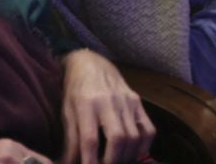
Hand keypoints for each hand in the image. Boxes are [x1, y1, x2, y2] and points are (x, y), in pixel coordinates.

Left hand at [59, 49, 153, 163]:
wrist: (90, 62)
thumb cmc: (75, 90)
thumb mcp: (67, 112)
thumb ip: (70, 140)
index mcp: (85, 103)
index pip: (90, 138)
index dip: (90, 161)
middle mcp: (108, 101)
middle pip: (117, 138)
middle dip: (112, 161)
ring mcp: (126, 100)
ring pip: (133, 137)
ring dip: (126, 157)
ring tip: (117, 163)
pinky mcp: (138, 101)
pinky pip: (148, 130)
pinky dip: (143, 147)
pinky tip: (133, 153)